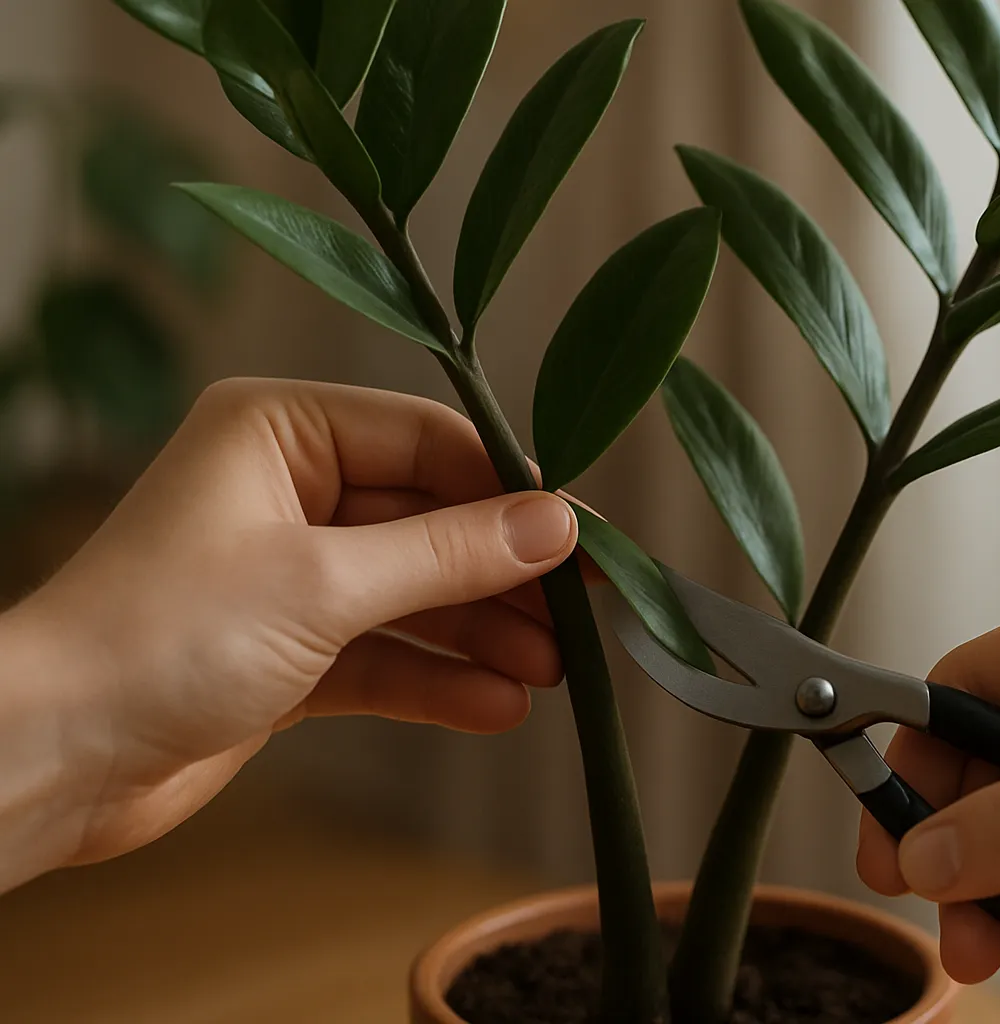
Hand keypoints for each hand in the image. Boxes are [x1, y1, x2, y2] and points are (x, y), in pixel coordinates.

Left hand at [0, 379, 576, 887]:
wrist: (50, 758)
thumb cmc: (161, 639)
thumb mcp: (325, 583)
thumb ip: (450, 554)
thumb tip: (557, 527)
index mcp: (280, 432)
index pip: (429, 441)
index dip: (511, 491)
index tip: (584, 539)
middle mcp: (288, 491)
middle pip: (433, 520)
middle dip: (504, 574)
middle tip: (583, 616)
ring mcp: (290, 573)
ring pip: (416, 592)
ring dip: (483, 633)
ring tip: (555, 673)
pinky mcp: (288, 649)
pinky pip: (386, 652)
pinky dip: (439, 679)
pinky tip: (499, 707)